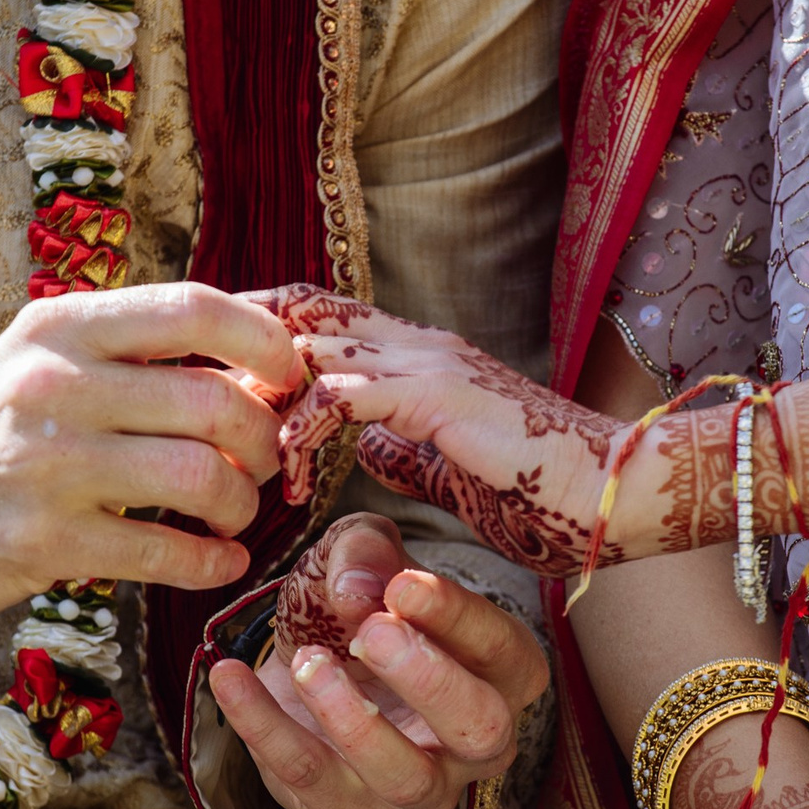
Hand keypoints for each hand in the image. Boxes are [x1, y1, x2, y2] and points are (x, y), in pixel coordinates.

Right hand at [0, 284, 303, 685]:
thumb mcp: (43, 360)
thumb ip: (134, 350)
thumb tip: (261, 349)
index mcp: (63, 326)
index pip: (195, 310)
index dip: (266, 344)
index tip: (292, 377)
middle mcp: (55, 385)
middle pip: (217, 402)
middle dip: (265, 441)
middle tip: (265, 463)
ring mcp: (48, 464)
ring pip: (202, 477)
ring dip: (241, 503)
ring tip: (235, 512)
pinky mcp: (44, 540)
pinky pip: (167, 551)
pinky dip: (211, 561)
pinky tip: (217, 561)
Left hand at [208, 513, 547, 808]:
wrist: (309, 662)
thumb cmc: (360, 606)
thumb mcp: (363, 555)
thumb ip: (365, 555)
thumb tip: (358, 590)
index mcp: (503, 672)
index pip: (500, 649)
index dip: (456, 618)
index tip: (403, 585)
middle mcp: (481, 743)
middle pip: (479, 728)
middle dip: (428, 681)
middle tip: (371, 634)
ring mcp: (425, 791)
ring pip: (404, 777)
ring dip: (350, 719)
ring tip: (307, 662)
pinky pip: (312, 782)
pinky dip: (265, 730)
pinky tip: (230, 676)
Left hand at [252, 287, 634, 579]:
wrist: (614, 496)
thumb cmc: (542, 495)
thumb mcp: (452, 474)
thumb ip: (410, 454)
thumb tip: (374, 453)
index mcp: (420, 356)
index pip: (321, 318)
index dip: (263, 336)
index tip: (214, 381)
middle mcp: (418, 344)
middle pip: (302, 312)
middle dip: (240, 346)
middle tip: (193, 395)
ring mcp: (428, 363)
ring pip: (312, 348)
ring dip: (264, 398)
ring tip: (236, 449)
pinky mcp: (435, 395)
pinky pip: (341, 397)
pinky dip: (304, 430)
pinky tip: (291, 472)